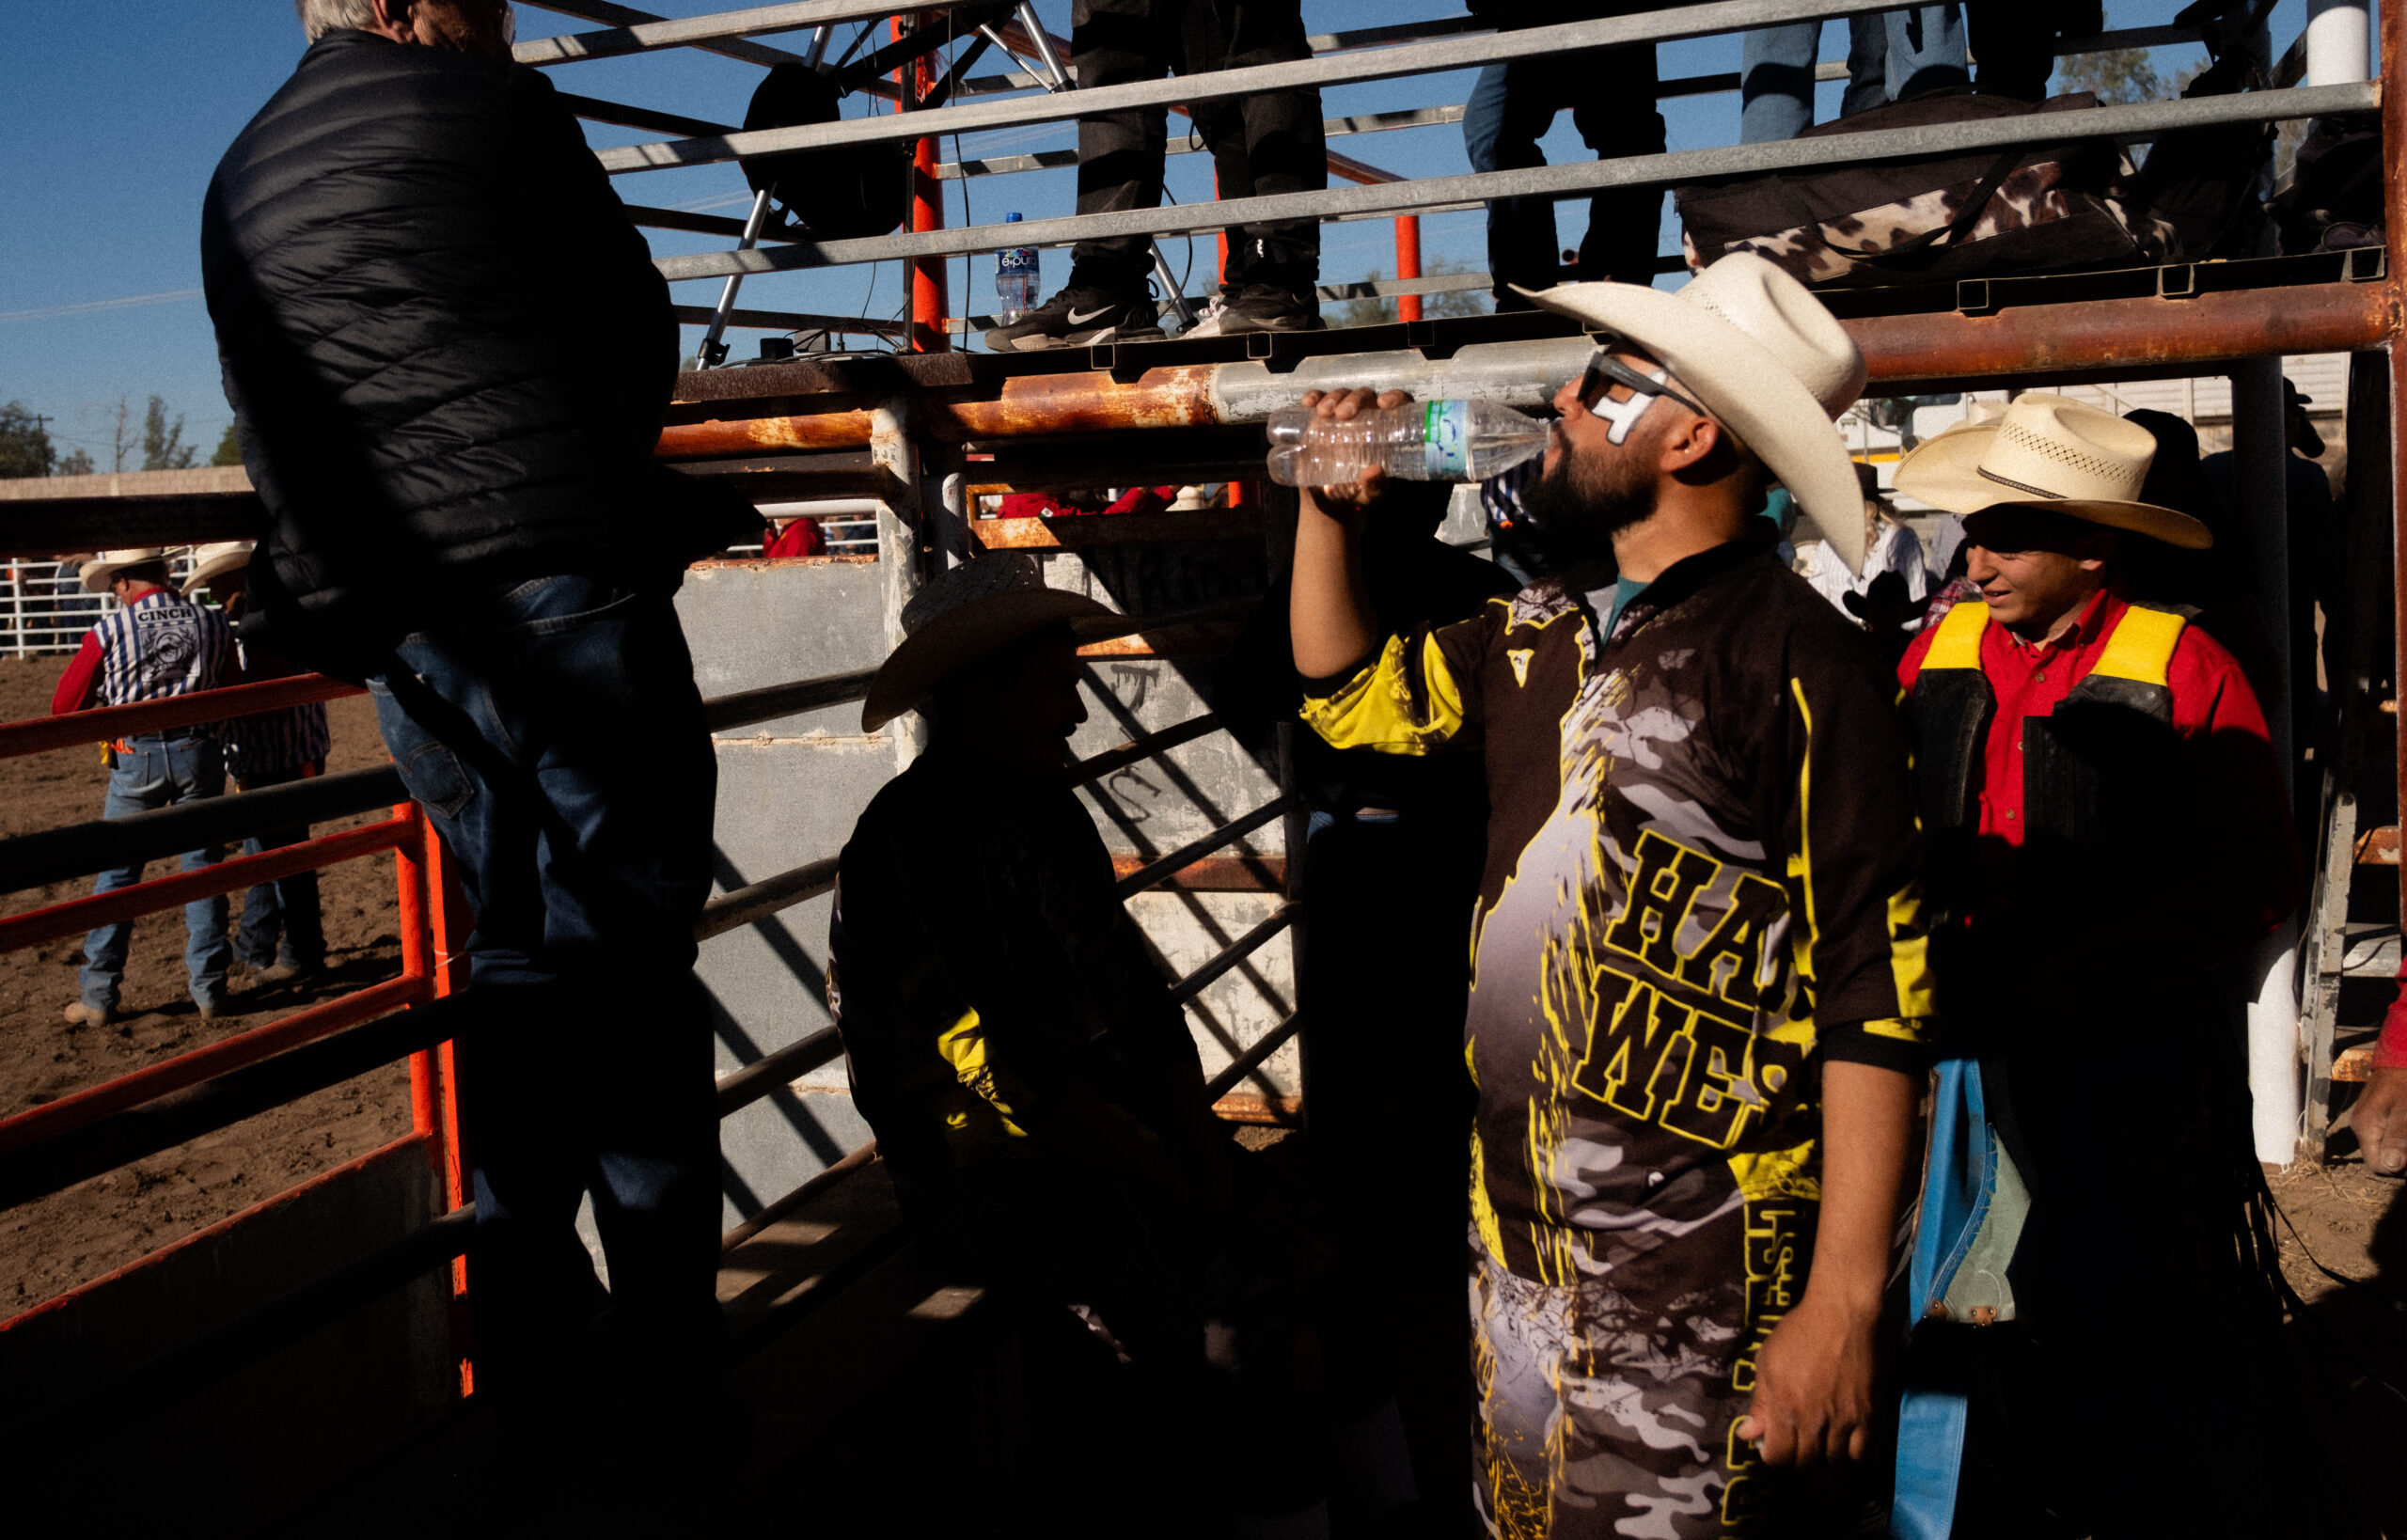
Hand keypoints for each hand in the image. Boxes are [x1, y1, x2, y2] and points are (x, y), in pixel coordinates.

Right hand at [1299, 387, 1414, 517]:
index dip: (1395, 397)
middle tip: (1342, 415)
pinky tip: (1308, 403)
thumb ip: (1375, 487)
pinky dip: (1314, 396)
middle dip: (1355, 399)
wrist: (1326, 496)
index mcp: (1387, 431)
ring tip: (1323, 413)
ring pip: (1344, 394)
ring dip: (1334, 397)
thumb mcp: (1370, 495)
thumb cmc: (1358, 491)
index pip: (1399, 404)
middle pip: (1366, 396)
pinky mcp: (1322, 417)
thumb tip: (1373, 471)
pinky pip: (1320, 399)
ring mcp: (1343, 414)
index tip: (1383, 403)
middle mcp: (1367, 417)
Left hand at [1733, 1290, 1881, 1468]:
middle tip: (1799, 1452)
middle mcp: (1814, 1420)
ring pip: (1835, 1463)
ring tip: (1821, 1452)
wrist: (1842, 1313)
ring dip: (1826, 1464)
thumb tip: (1748, 1435)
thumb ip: (1760, 1403)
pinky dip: (1852, 1457)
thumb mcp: (1767, 1361)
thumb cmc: (1799, 1332)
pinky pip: (1863, 1452)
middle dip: (1799, 1465)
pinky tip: (1845, 1448)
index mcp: (1785, 1407)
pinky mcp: (1870, 1414)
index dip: (1775, 1459)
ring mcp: (1844, 1419)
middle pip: (1807, 1466)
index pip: (1779, 1458)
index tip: (1776, 1449)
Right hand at [2357, 1065, 2406, 1175]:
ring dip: (2403, 1146)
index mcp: (2365, 1127)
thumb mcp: (2406, 1109)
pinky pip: (2389, 1136)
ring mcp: (2369, 1121)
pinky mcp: (2377, 1116)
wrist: (2402, 1056)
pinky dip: (2402, 1137)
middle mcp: (2362, 1127)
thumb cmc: (2405, 1080)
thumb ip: (2398, 1136)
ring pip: (2387, 1147)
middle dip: (2403, 1156)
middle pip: (2382, 1157)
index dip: (2400, 1167)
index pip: (2378, 1165)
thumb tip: (2391, 1166)